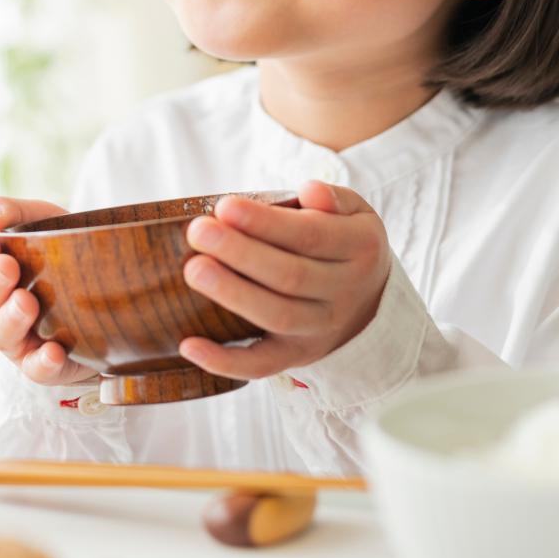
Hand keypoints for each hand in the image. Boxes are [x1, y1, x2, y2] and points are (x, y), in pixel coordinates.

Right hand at [0, 196, 100, 385]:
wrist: (101, 290)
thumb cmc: (55, 252)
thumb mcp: (36, 221)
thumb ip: (8, 211)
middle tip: (7, 266)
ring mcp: (19, 339)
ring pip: (3, 336)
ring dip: (12, 319)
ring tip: (26, 302)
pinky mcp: (45, 364)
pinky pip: (38, 369)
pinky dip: (43, 363)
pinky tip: (53, 351)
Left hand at [178, 180, 389, 379]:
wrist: (369, 302)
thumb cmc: (344, 243)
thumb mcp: (354, 212)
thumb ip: (334, 197)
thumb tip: (310, 192)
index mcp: (360, 249)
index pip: (311, 235)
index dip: (266, 223)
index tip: (224, 206)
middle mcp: (345, 293)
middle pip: (291, 276)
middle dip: (240, 253)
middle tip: (198, 232)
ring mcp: (320, 329)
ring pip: (277, 317)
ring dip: (233, 294)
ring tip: (193, 270)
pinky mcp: (297, 356)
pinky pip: (262, 365)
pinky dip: (225, 361)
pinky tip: (189, 344)